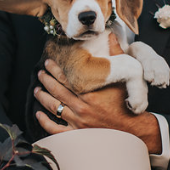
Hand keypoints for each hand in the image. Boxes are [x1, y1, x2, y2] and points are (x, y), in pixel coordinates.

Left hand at [34, 58, 162, 153]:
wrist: (132, 129)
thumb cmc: (127, 103)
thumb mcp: (123, 78)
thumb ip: (116, 55)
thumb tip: (110, 36)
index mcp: (89, 92)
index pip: (65, 78)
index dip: (54, 69)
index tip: (48, 63)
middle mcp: (80, 107)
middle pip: (56, 90)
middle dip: (46, 80)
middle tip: (40, 73)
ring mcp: (77, 121)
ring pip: (53, 107)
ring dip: (42, 97)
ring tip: (37, 90)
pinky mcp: (77, 134)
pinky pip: (55, 129)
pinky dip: (45, 122)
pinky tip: (39, 114)